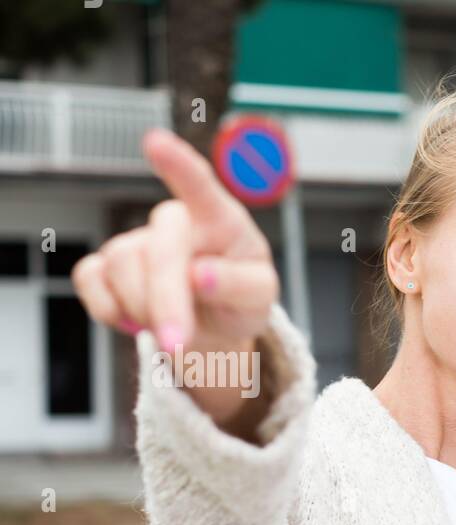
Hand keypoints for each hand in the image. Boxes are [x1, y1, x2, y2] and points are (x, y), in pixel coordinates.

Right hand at [70, 128, 279, 424]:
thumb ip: (240, 285)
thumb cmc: (239, 301)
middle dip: (166, 302)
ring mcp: (135, 240)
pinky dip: (112, 312)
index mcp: (219, 219)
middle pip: (160, 250)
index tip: (155, 142)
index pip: (200, 186)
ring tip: (177, 328)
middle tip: (177, 344)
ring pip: (124, 269)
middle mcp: (174, 222)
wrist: (212, 327)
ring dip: (149, 312)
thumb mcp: (258, 297)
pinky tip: (137, 320)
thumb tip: (201, 275)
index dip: (178, 165)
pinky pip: (91, 281)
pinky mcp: (104, 264)